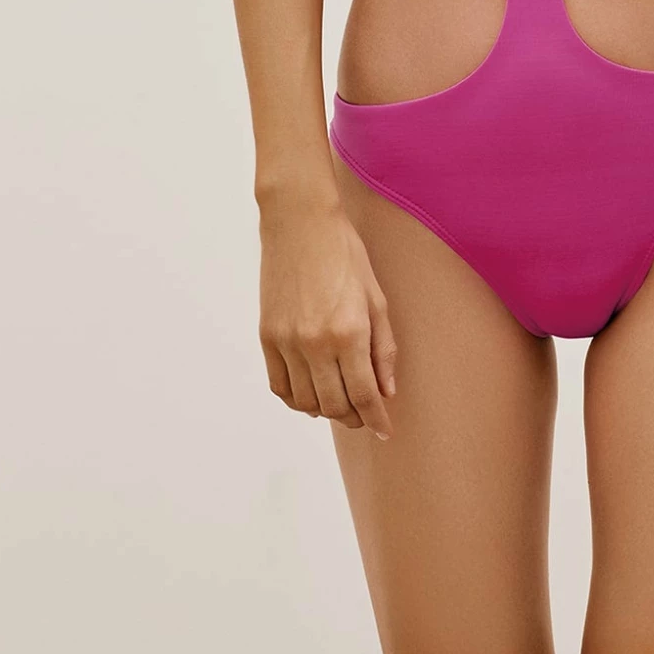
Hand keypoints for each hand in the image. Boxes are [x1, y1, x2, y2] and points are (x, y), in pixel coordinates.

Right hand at [258, 196, 398, 440]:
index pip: (364, 394)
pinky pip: (280, 387)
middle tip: (366, 414)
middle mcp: (316, 343)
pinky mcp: (267, 337)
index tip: (385, 430)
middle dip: (355, 417)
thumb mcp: (376, 297)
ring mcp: (287, 342)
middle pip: (335, 405)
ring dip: (327, 410)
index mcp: (349, 332)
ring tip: (341, 403)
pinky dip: (297, 399)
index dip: (376, 418)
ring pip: (306, 402)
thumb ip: (383, 348)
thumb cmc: (344, 253)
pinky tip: (312, 393)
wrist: (300, 223)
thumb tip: (386, 390)